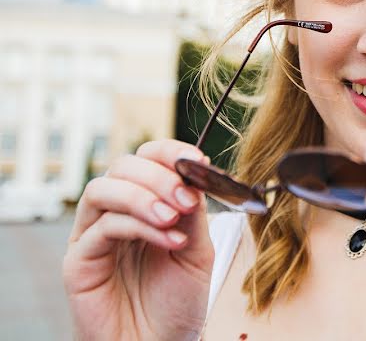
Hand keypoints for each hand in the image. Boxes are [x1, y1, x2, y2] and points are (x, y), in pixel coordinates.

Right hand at [62, 140, 214, 340]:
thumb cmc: (176, 301)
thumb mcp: (196, 249)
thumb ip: (193, 211)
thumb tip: (193, 172)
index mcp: (145, 203)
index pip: (148, 159)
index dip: (170, 152)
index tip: (199, 161)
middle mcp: (116, 213)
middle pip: (123, 166)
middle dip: (159, 175)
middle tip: (186, 197)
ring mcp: (93, 235)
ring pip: (104, 189)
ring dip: (143, 196)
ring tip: (174, 217)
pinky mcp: (79, 260)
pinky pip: (102, 227)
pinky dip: (139, 225)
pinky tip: (170, 239)